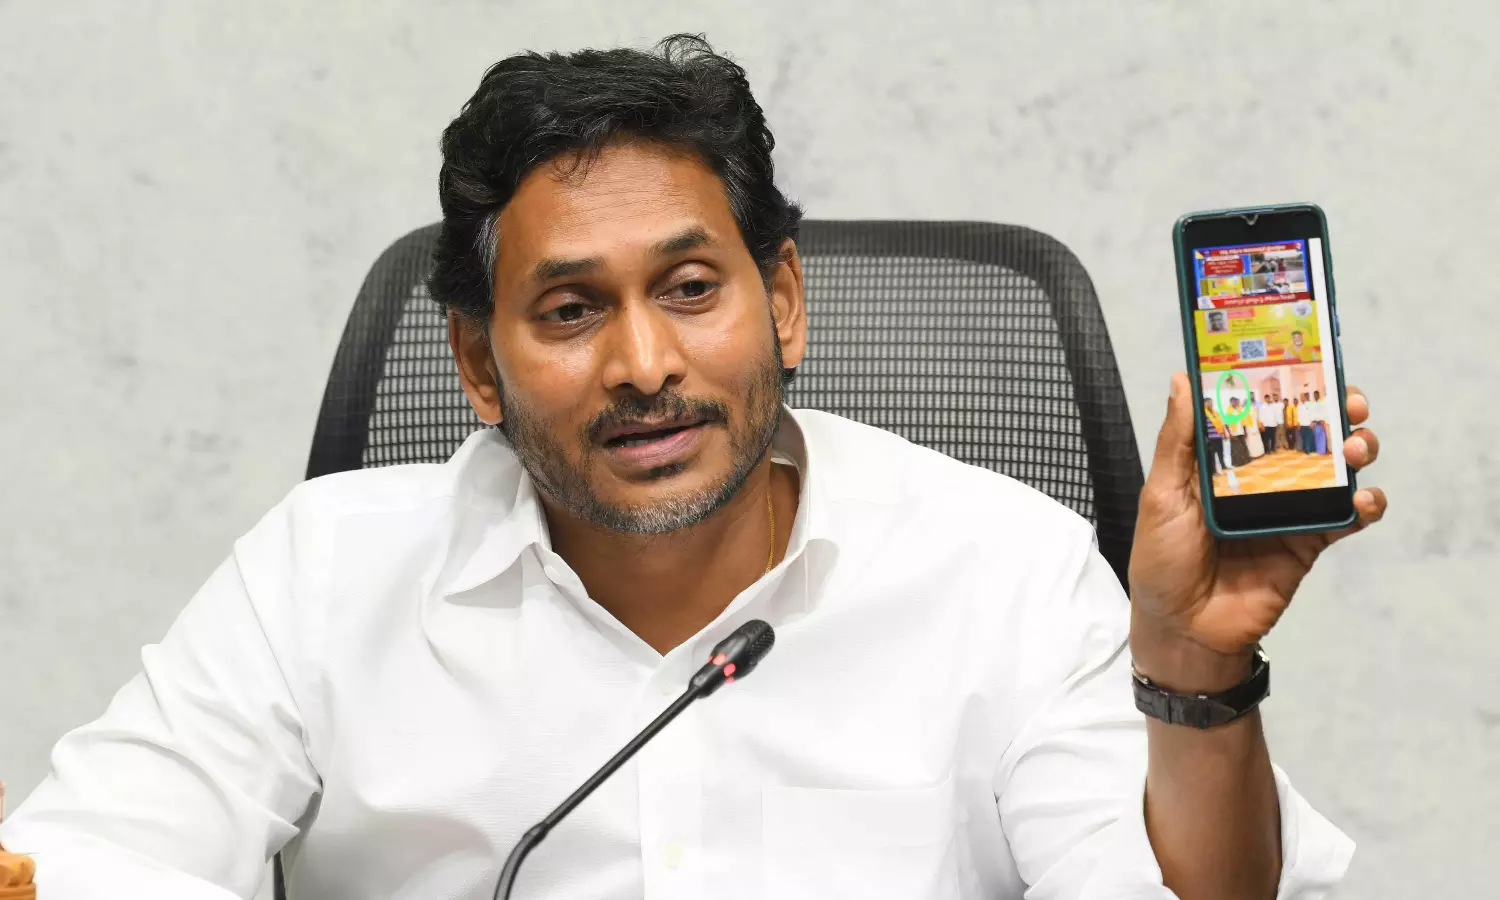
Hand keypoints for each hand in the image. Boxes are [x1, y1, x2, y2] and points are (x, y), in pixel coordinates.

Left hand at [1127, 373, 1387, 689]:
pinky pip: (1346, 518)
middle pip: (1308, 433)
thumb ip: (1178, 440)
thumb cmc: (1160, 560)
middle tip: (1348, 403)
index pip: (1260, 411)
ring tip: (1357, 448)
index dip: (1286, 385)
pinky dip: (1365, 504)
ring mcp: (1287, 508)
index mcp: (1223, 460)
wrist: (1182, 629)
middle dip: (1336, 411)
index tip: (1308, 359)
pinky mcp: (1309, 543)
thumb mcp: (1161, 494)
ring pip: (1335, 468)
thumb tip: (1182, 379)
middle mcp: (1260, 477)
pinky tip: (1364, 499)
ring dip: (1356, 450)